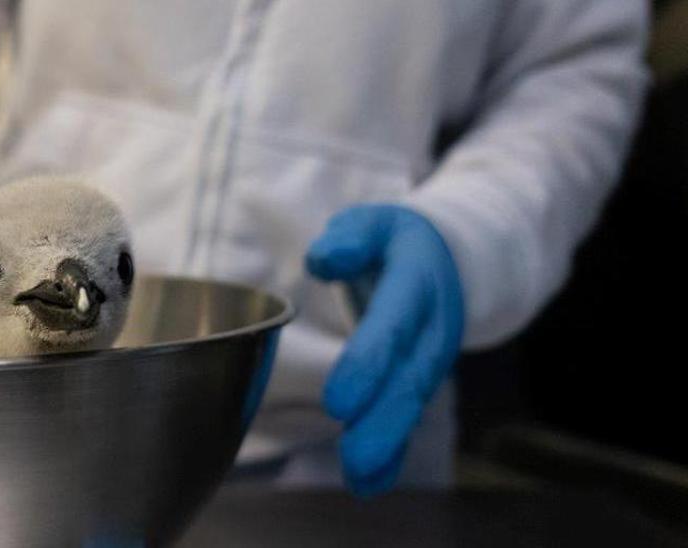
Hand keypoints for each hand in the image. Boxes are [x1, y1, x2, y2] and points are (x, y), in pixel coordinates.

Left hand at [305, 205, 463, 495]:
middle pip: (407, 380)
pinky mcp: (420, 380)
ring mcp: (430, 358)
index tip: (338, 401)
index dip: (366, 366)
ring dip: (386, 443)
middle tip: (354, 458)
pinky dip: (392, 452)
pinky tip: (367, 482)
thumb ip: (350, 237)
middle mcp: (430, 328)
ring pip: (410, 405)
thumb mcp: (375, 222)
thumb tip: (324, 258)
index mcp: (416, 284)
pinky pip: (409, 417)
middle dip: (381, 422)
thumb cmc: (394, 242)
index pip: (390, 328)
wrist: (452, 258)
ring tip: (358, 477)